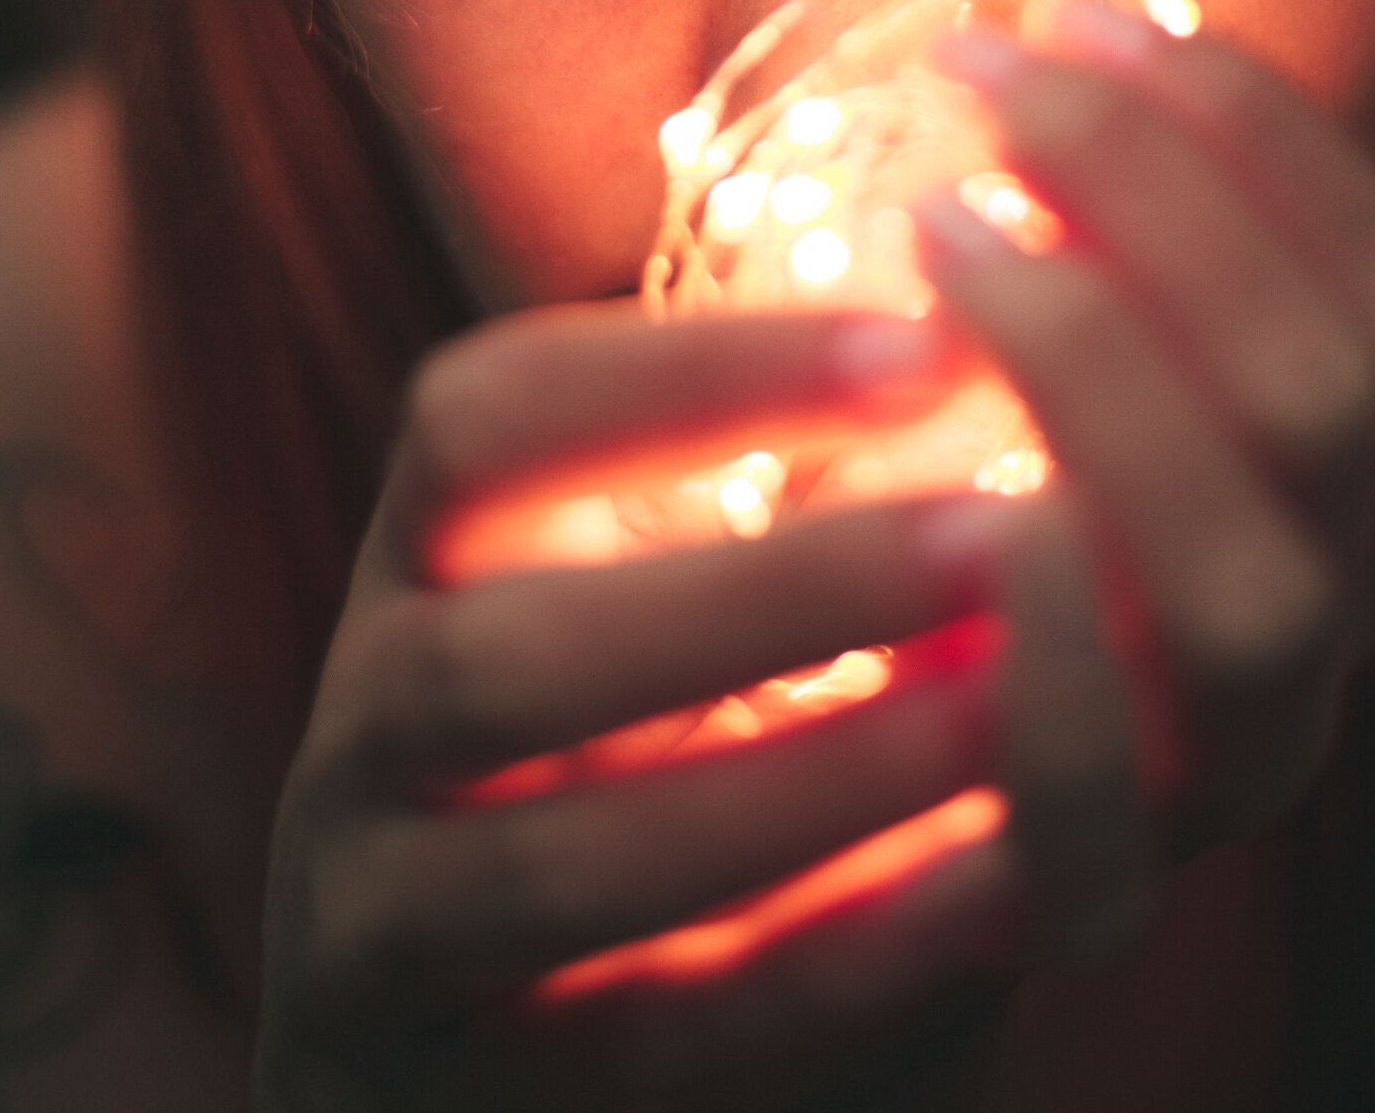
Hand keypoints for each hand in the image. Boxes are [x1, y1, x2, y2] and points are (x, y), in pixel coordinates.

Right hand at [254, 299, 1032, 1112]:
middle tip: (999, 537)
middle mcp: (365, 739)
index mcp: (419, 565)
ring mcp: (381, 941)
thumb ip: (801, 494)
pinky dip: (832, 965)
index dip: (690, 371)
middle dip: (770, 591)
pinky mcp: (465, 1112)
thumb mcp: (670, 599)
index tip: (926, 338)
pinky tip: (992, 889)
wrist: (508, 1063)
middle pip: (506, 648)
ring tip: (1009, 711)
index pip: (486, 418)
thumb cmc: (648, 756)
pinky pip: (656, 1041)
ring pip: (560, 866)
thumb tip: (1010, 338)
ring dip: (809, 784)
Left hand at [914, 0, 1374, 943]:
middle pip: (1330, 395)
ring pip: (1248, 584)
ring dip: (1098, 365)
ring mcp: (1230, 766)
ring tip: (932, 219)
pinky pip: (1104, 795)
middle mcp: (1336, 617)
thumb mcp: (1082, 373)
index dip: (1265, 135)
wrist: (885, 827)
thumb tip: (1045, 25)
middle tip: (984, 74)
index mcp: (1366, 489)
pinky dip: (1047, 639)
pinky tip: (960, 498)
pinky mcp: (1090, 896)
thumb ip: (1115, 242)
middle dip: (1158, 193)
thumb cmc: (971, 520)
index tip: (1086, 8)